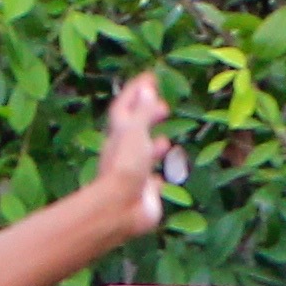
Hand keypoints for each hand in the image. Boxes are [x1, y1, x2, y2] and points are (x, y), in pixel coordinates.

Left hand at [92, 73, 175, 237]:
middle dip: (147, 118)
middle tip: (163, 108)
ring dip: (153, 147)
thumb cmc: (126, 164)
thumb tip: (146, 88)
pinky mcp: (143, 193)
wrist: (121, 207)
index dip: (136, 91)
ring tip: (166, 140)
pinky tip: (162, 176)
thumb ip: (143, 111)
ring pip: (143, 156)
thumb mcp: (135, 131)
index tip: (150, 77)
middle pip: (135, 130)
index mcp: (119, 134)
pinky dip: (157, 176)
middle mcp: (124, 152)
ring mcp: (133, 173)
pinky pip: (150, 183)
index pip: (126, 106)